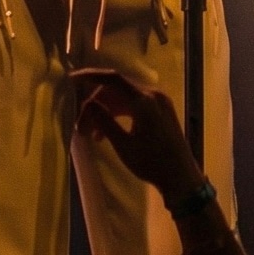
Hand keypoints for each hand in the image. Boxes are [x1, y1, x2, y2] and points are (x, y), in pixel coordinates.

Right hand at [73, 68, 201, 210]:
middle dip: (96, 104)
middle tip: (81, 127)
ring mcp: (159, 102)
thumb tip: (87, 103)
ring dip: (107, 111)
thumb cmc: (151, 163)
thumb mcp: (123, 145)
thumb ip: (104, 121)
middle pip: (117, 89)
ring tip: (93, 135)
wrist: (181, 178)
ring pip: (125, 98)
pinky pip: (135, 104)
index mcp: (144, 101)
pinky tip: (108, 133)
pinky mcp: (161, 111)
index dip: (91, 76)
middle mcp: (152, 95)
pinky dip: (120, 114)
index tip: (72, 80)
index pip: (113, 79)